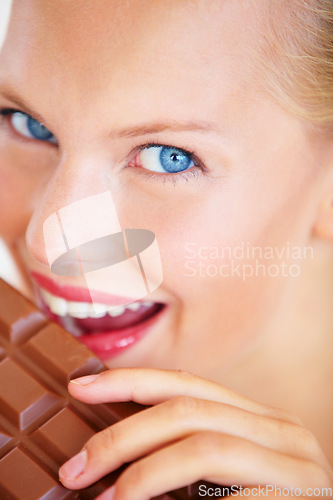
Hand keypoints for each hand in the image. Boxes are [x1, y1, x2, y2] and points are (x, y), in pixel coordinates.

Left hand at [59, 368, 332, 499]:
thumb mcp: (227, 471)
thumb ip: (189, 449)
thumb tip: (119, 448)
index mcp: (259, 417)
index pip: (187, 383)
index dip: (130, 381)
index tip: (81, 387)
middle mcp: (281, 429)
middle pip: (187, 409)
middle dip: (122, 434)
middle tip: (76, 467)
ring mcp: (295, 463)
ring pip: (202, 444)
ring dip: (143, 472)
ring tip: (104, 498)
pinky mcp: (299, 497)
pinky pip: (229, 492)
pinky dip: (176, 499)